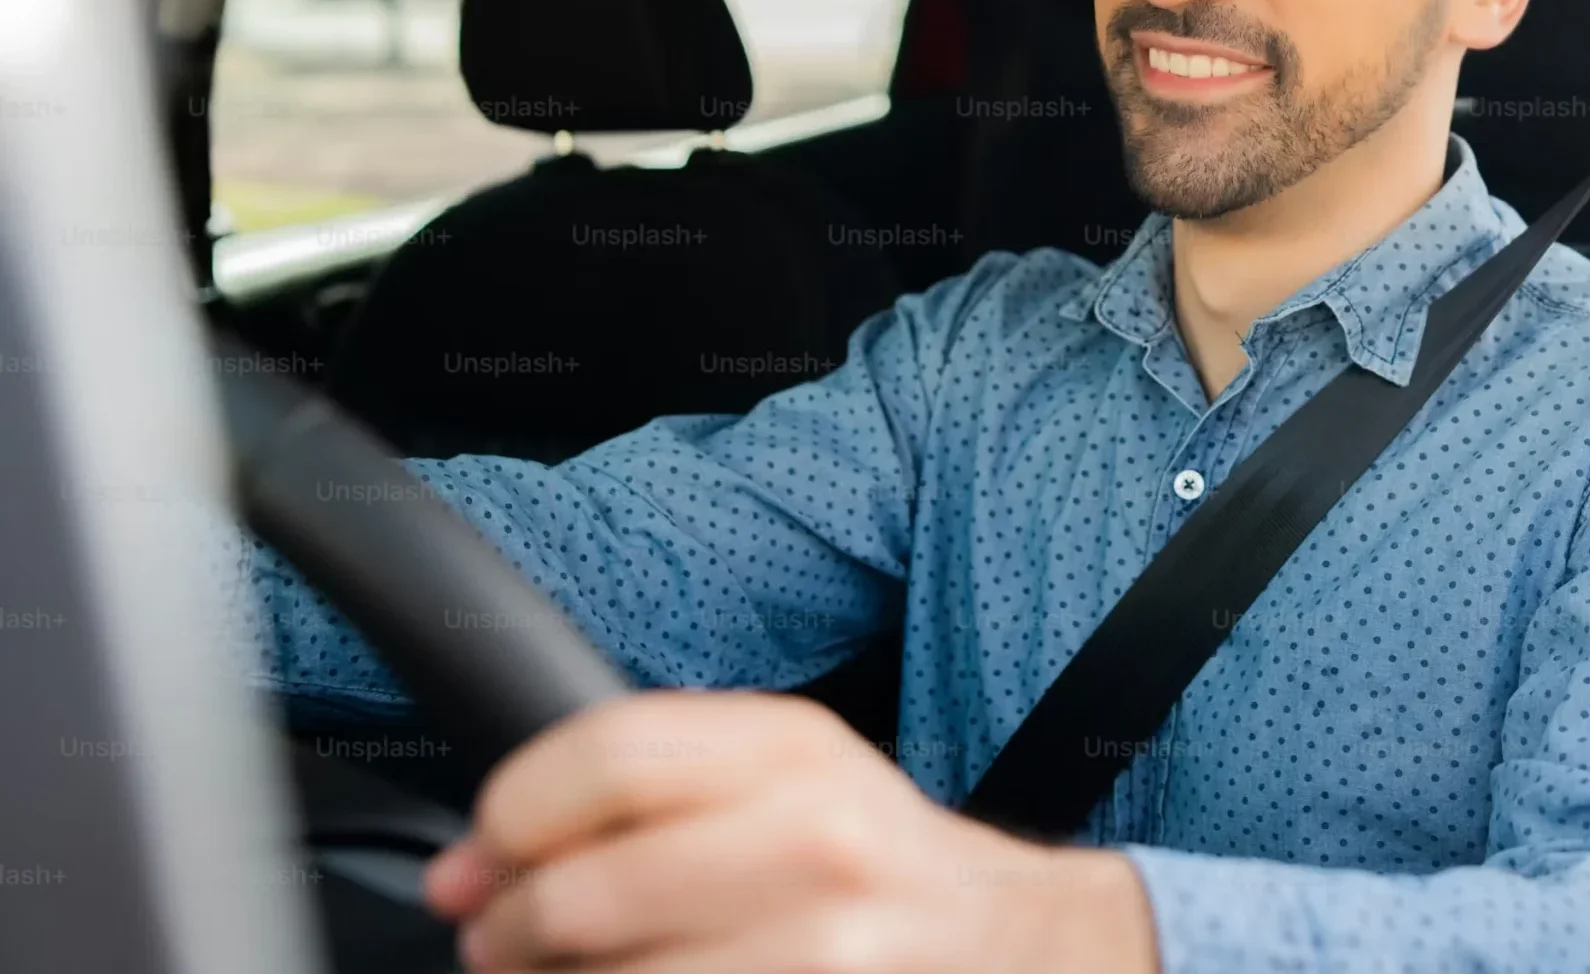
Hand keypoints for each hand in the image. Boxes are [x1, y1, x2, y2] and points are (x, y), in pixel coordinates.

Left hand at [420, 690, 1159, 972]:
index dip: (508, 818)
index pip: (599, 760)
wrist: (1010, 944)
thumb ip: (647, 785)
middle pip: (582, 892)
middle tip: (504, 944)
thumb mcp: (785, 777)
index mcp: (790, 748)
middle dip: (510, 933)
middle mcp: (811, 839)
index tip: (481, 860)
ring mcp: (818, 948)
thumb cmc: (868, 864)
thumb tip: (473, 863)